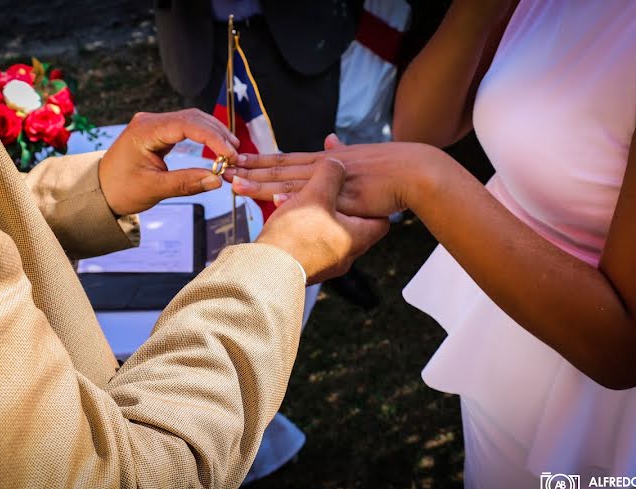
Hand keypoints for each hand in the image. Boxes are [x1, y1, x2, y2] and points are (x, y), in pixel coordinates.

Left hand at [99, 109, 239, 214]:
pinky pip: (186, 128)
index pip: (187, 125)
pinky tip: (217, 148)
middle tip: (236, 155)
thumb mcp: (155, 189)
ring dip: (213, 134)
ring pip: (192, 120)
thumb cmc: (121, 190)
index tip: (229, 155)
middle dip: (218, 134)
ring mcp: (154, 124)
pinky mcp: (158, 132)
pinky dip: (204, 137)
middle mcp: (150, 121)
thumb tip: (217, 179)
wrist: (100, 192)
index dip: (213, 138)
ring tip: (231, 153)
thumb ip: (187, 183)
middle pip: (193, 118)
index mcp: (145, 130)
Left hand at [223, 134, 446, 217]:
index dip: (261, 160)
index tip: (238, 160)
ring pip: (290, 183)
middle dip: (250, 170)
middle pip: (280, 168)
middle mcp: (324, 167)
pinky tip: (273, 201)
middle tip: (222, 168)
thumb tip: (331, 139)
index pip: (286, 160)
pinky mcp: (343, 198)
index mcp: (326, 160)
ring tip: (235, 183)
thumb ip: (341, 152)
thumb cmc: (389, 171)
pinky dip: (294, 199)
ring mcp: (332, 183)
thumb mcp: (359, 158)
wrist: (412, 172)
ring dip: (261, 184)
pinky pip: (315, 201)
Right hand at [256, 158, 388, 284]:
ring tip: (306, 203)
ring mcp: (326, 266)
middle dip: (341, 207)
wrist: (266, 270)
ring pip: (330, 235)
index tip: (364, 192)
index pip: (381, 221)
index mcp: (357, 238)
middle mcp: (346, 256)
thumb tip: (337, 162)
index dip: (372, 203)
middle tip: (334, 194)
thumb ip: (330, 174)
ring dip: (319, 218)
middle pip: (354, 226)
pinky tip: (290, 219)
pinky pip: (312, 245)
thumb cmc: (296, 234)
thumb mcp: (316, 195)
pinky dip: (305, 230)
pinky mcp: (306, 269)